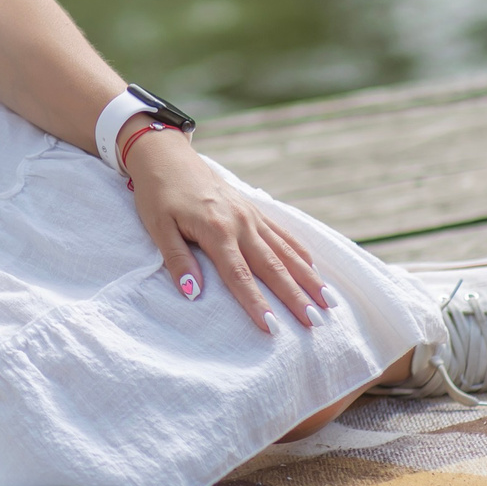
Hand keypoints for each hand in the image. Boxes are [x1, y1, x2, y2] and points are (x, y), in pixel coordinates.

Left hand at [122, 129, 331, 331]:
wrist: (166, 156)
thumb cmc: (158, 194)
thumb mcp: (157, 227)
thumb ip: (176, 259)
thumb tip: (192, 292)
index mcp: (216, 230)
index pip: (240, 276)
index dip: (256, 303)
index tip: (273, 328)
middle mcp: (241, 223)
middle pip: (273, 267)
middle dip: (296, 297)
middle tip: (317, 323)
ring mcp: (250, 216)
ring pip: (285, 252)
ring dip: (308, 278)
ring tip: (328, 302)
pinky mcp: (253, 210)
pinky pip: (282, 234)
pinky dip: (300, 253)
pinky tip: (314, 270)